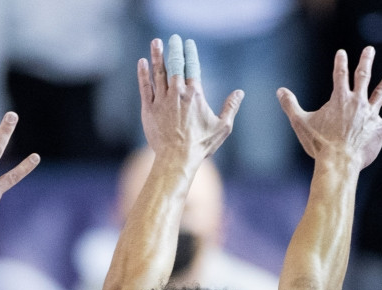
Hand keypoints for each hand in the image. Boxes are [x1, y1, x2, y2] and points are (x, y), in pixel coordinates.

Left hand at [136, 35, 242, 163]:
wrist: (177, 158)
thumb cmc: (200, 145)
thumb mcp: (222, 127)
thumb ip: (231, 108)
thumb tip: (240, 93)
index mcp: (195, 95)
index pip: (192, 67)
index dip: (190, 53)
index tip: (189, 43)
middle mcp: (177, 93)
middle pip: (174, 65)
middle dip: (174, 49)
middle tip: (173, 38)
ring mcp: (161, 100)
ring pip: (158, 72)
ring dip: (157, 56)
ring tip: (156, 42)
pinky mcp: (149, 109)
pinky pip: (145, 87)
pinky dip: (143, 74)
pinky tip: (142, 63)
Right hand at [278, 47, 381, 168]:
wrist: (338, 161)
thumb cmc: (318, 144)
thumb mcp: (300, 122)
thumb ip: (291, 105)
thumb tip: (280, 91)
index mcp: (339, 99)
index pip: (340, 75)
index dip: (340, 62)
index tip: (342, 53)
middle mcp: (357, 103)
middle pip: (363, 77)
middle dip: (366, 62)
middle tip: (370, 50)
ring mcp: (370, 116)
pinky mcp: (380, 130)